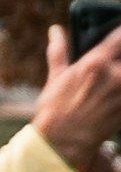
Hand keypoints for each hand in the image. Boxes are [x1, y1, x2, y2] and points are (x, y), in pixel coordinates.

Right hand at [39, 23, 120, 171]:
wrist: (64, 140)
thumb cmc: (56, 107)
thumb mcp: (57, 75)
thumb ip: (60, 50)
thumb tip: (56, 31)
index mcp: (95, 62)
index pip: (120, 36)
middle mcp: (114, 76)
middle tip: (117, 62)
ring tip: (117, 80)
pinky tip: (118, 92)